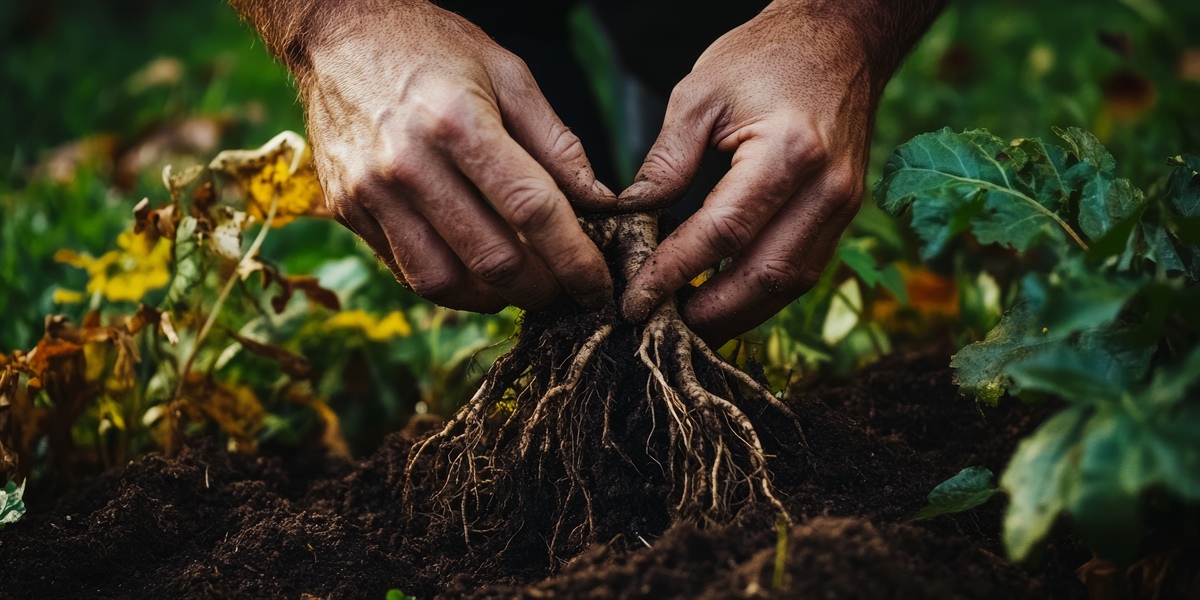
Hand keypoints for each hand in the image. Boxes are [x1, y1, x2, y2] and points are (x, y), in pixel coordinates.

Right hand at [300, 2, 614, 312]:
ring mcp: (372, 192)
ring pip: (446, 281)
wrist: (339, 34)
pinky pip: (407, 272)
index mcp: (458, 122)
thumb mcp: (508, 74)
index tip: (597, 283)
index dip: (574, 257)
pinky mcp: (348, 210)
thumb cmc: (433, 48)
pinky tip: (477, 271)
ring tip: (522, 284)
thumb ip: (556, 142)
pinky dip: (452, 285)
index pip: (532, 210)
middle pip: (492, 258)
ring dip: (495, 297)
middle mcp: (410, 163)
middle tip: (565, 288)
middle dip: (542, 287)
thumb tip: (598, 202)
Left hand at [619, 1, 919, 343]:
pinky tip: (723, 298)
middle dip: (710, 314)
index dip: (675, 271)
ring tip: (687, 325)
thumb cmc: (767, 56)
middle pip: (765, 275)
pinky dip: (761, 293)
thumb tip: (632, 216)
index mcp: (789, 151)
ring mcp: (843, 206)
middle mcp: (826, 188)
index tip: (635, 299)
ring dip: (737, 313)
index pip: (723, 231)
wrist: (840, 39)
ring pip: (790, 284)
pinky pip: (803, 269)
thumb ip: (667, 159)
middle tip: (661, 331)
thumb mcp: (700, 93)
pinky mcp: (844, 214)